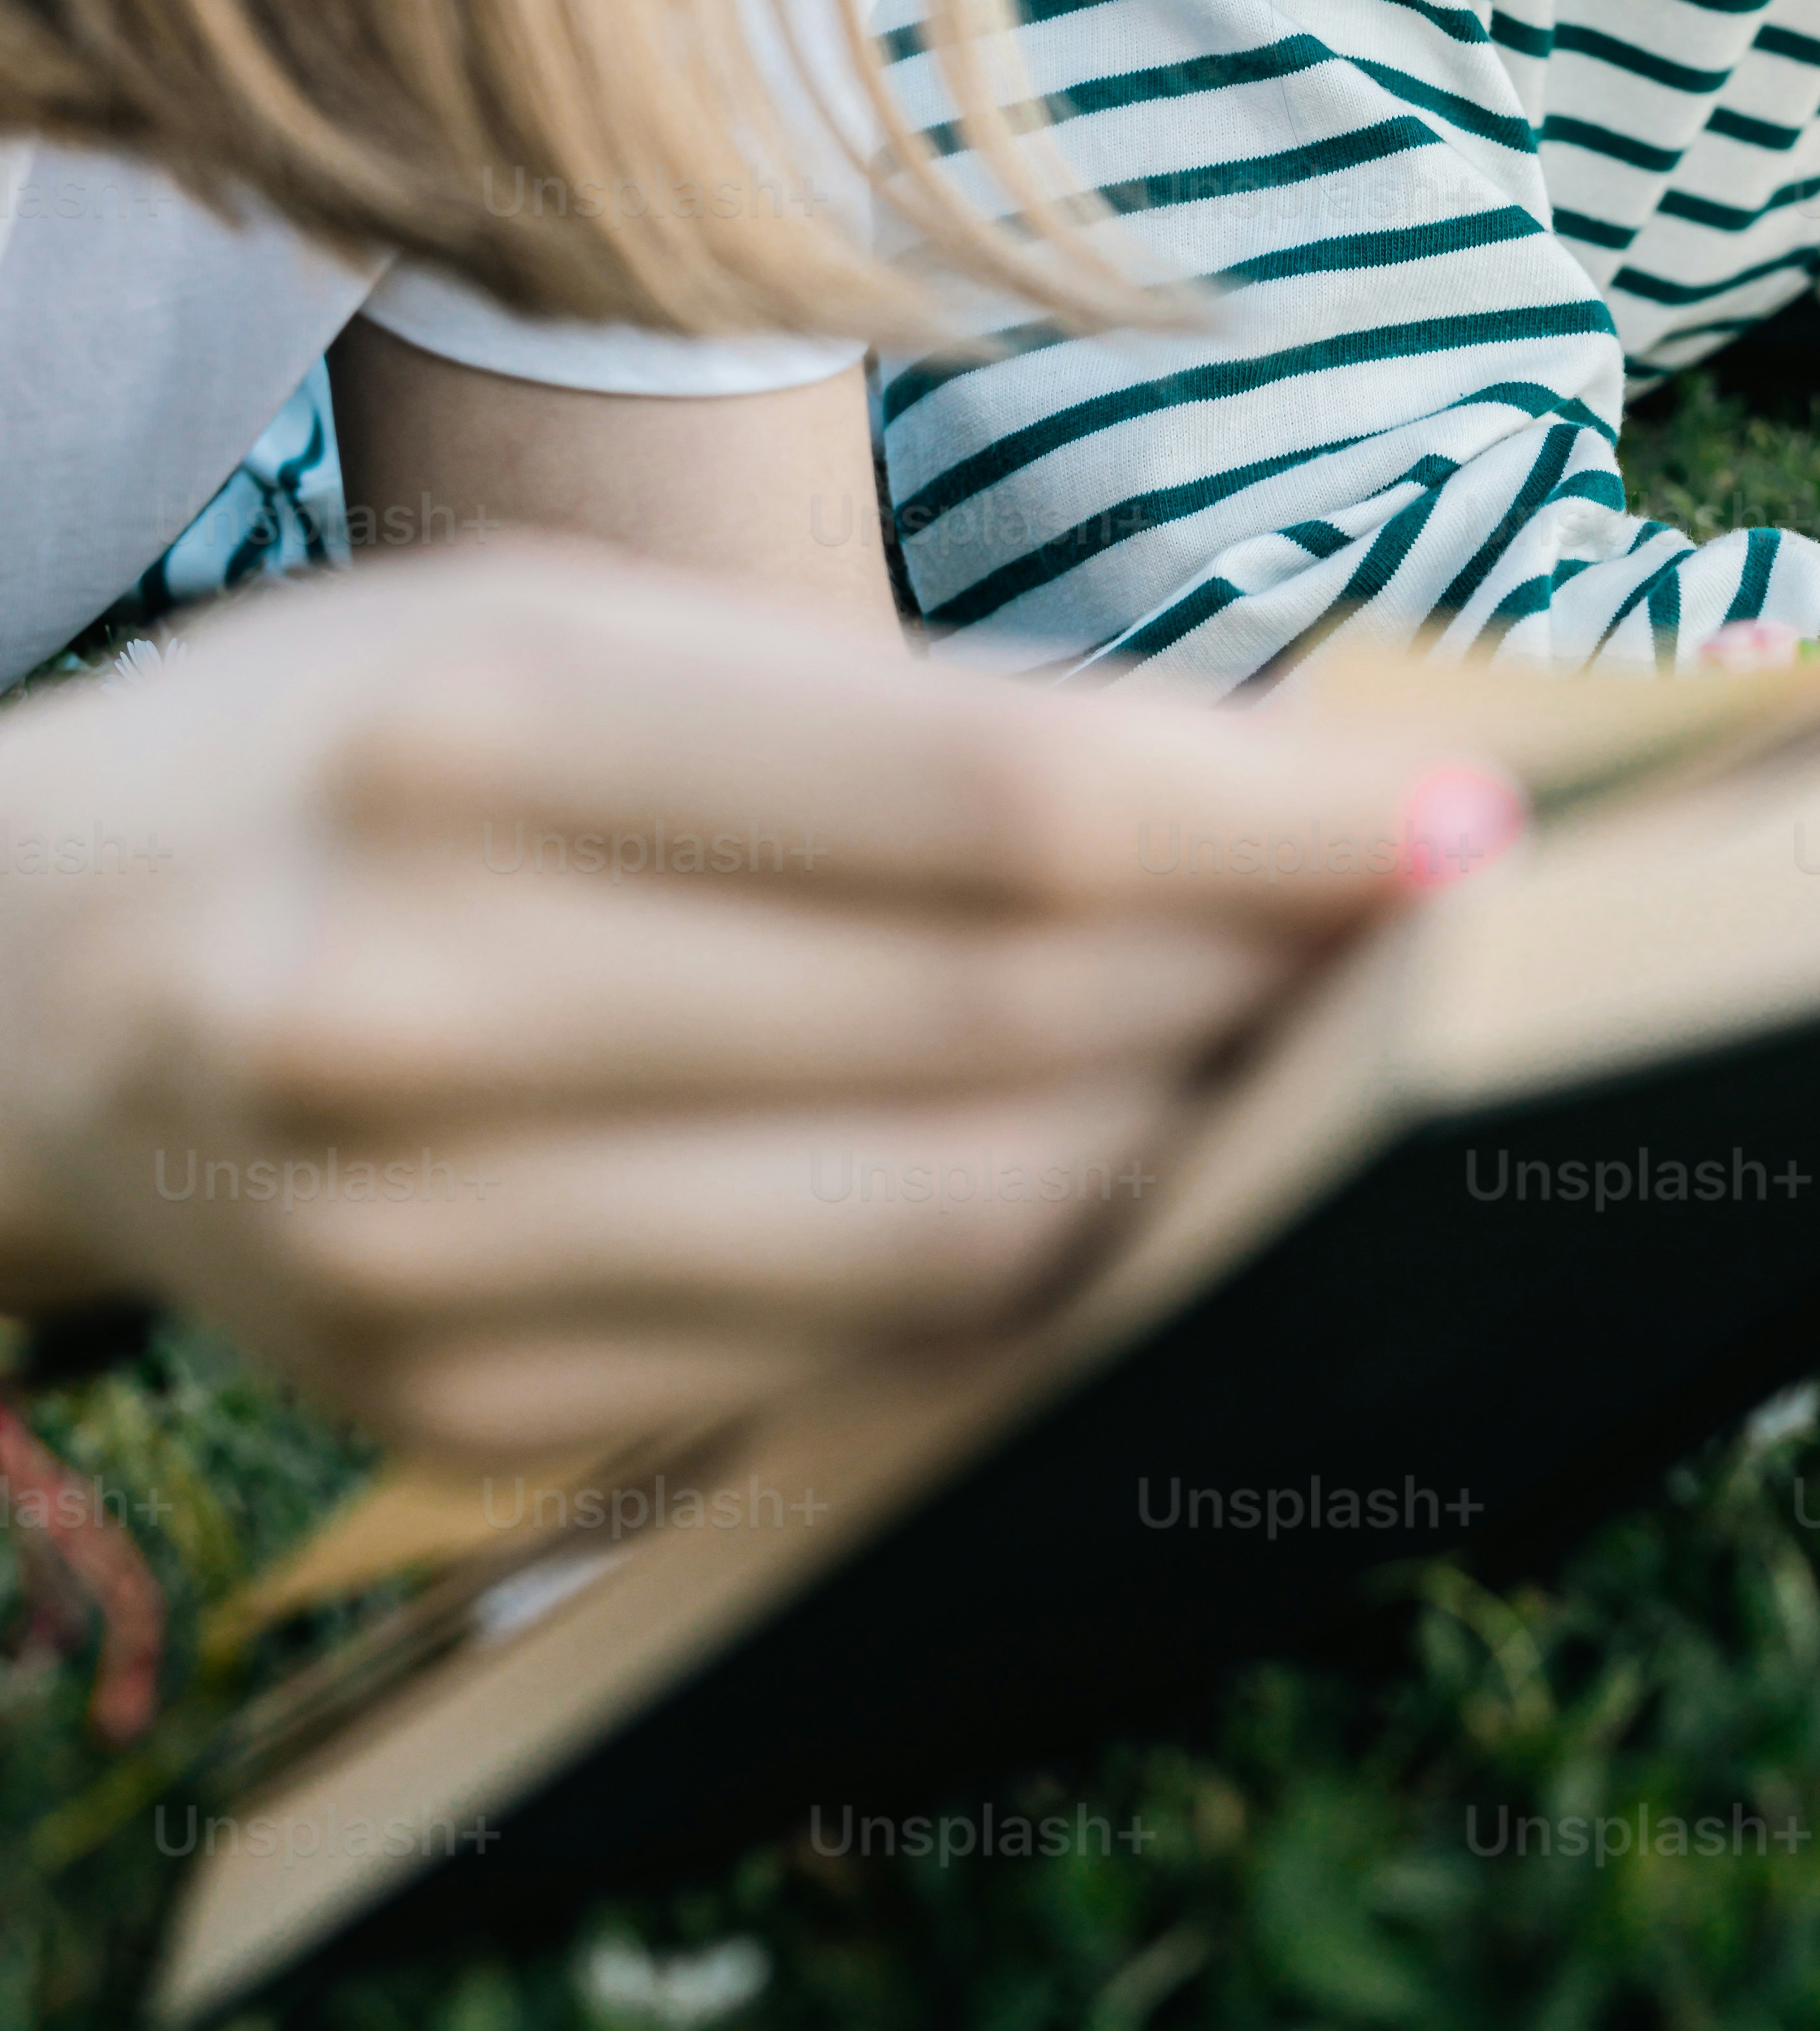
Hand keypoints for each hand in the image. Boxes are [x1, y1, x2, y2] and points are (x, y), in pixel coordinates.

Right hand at [0, 543, 1520, 1456]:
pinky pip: (844, 1355)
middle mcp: (433, 1001)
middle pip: (1001, 1027)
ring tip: (1317, 1049)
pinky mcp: (450, 1407)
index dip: (1269, 827)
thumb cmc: (340, 745)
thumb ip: (885, 719)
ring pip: (955, 1229)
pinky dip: (1029, 1266)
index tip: (1464, 822)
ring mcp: (429, 1245)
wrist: (18, 982)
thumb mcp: (557, 623)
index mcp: (479, 738)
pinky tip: (1120, 1168)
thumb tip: (1250, 795)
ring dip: (1188, 1139)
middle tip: (1436, 937)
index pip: (989, 807)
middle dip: (1269, 984)